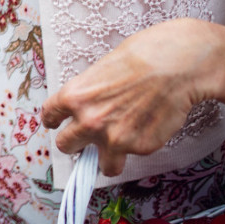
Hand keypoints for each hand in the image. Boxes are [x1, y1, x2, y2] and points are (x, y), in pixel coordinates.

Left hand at [39, 18, 222, 175]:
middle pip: (65, 146)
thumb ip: (87, 93)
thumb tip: (84, 106)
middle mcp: (88, 121)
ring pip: (101, 165)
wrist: (174, 66)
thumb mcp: (100, 70)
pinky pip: (132, 155)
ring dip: (106, 158)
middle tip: (84, 141)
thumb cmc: (140, 58)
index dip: (54, 121)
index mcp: (74, 96)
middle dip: (74, 144)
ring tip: (117, 146)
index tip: (56, 124)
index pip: (50, 116)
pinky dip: (137, 146)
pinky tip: (147, 126)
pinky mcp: (139, 148)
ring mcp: (113, 138)